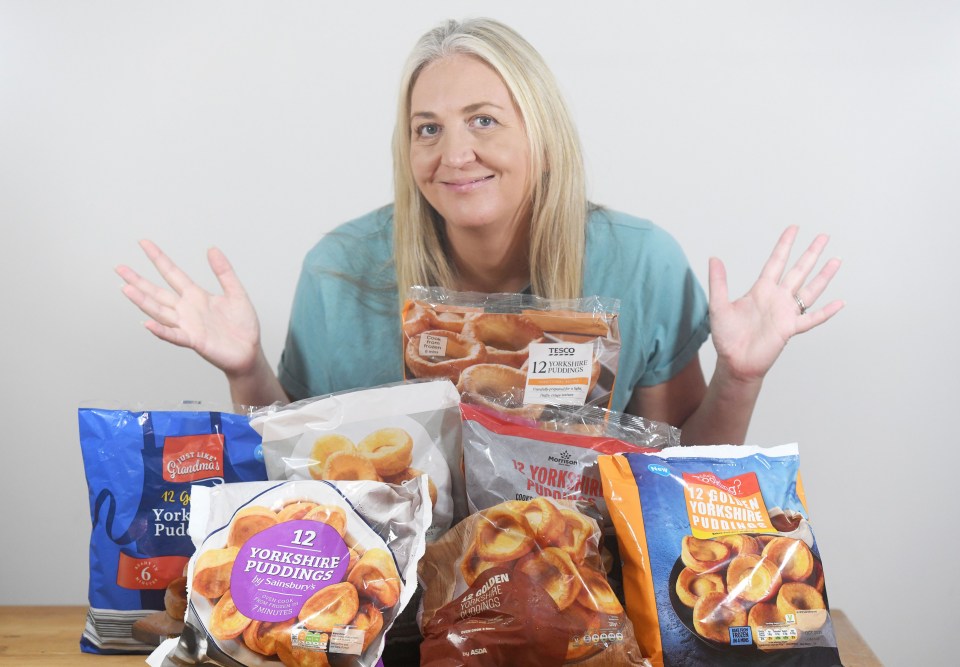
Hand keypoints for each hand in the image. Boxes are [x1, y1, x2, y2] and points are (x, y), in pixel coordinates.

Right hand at [116, 241, 262, 376]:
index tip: (144, 243)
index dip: (158, 258)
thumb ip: (224, 272)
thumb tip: (212, 249)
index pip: (172, 273)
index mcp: (196, 296)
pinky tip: (147, 324)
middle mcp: (187, 309)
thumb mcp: (236, 293)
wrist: (250, 352)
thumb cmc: (242, 325)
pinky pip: (175, 335)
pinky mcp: (194, 341)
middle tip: (119, 268)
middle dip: (138, 280)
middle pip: (157, 292)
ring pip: (160, 311)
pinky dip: (161, 331)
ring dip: (143, 301)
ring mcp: (188, 325)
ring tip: (125, 289)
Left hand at [708, 226, 843, 382]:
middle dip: (810, 254)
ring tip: (836, 261)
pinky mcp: (790, 329)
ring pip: (809, 290)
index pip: (776, 262)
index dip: (785, 245)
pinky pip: (812, 319)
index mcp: (761, 290)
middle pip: (798, 271)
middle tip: (823, 237)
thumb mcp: (718, 306)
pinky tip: (839, 303)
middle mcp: (777, 298)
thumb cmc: (727, 337)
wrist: (734, 362)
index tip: (794, 228)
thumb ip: (719, 282)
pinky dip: (826, 312)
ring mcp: (786, 313)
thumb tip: (714, 258)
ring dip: (823, 277)